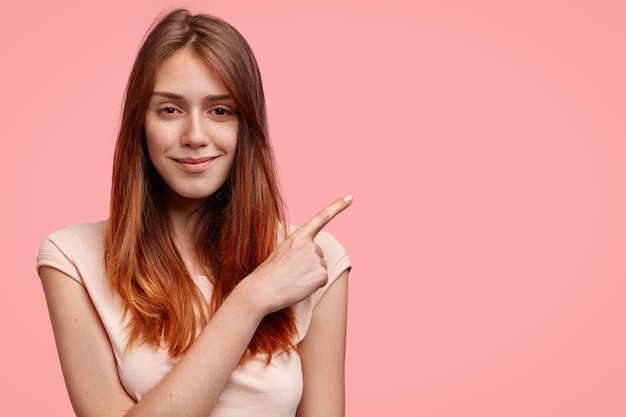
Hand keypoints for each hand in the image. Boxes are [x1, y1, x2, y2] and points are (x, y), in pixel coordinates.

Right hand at [243, 195, 352, 314]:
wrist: (262, 290)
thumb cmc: (269, 273)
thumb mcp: (283, 251)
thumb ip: (299, 247)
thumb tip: (314, 255)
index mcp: (299, 236)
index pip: (321, 218)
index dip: (337, 207)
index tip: (350, 197)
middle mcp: (310, 245)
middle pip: (319, 254)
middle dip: (308, 264)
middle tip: (291, 272)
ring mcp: (317, 259)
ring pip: (321, 268)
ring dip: (310, 275)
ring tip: (293, 279)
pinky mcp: (321, 274)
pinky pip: (322, 280)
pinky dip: (313, 285)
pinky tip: (300, 285)